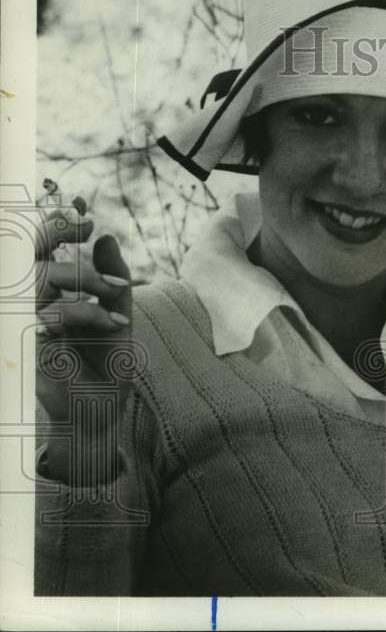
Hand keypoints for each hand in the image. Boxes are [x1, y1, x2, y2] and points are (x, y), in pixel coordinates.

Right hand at [35, 198, 135, 484]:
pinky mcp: (27, 348)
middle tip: (86, 228)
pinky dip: (85, 312)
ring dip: (81, 279)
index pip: (36, 251)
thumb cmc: (103, 369)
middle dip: (52, 233)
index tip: (86, 215)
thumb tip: (107, 237)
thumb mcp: (117, 317)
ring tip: (116, 292)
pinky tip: (112, 323)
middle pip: (24, 256)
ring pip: (37, 280)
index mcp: (47, 297)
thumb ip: (113, 280)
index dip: (51, 224)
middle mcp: (29, 307)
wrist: (98, 416)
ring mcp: (23, 326)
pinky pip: (50, 316)